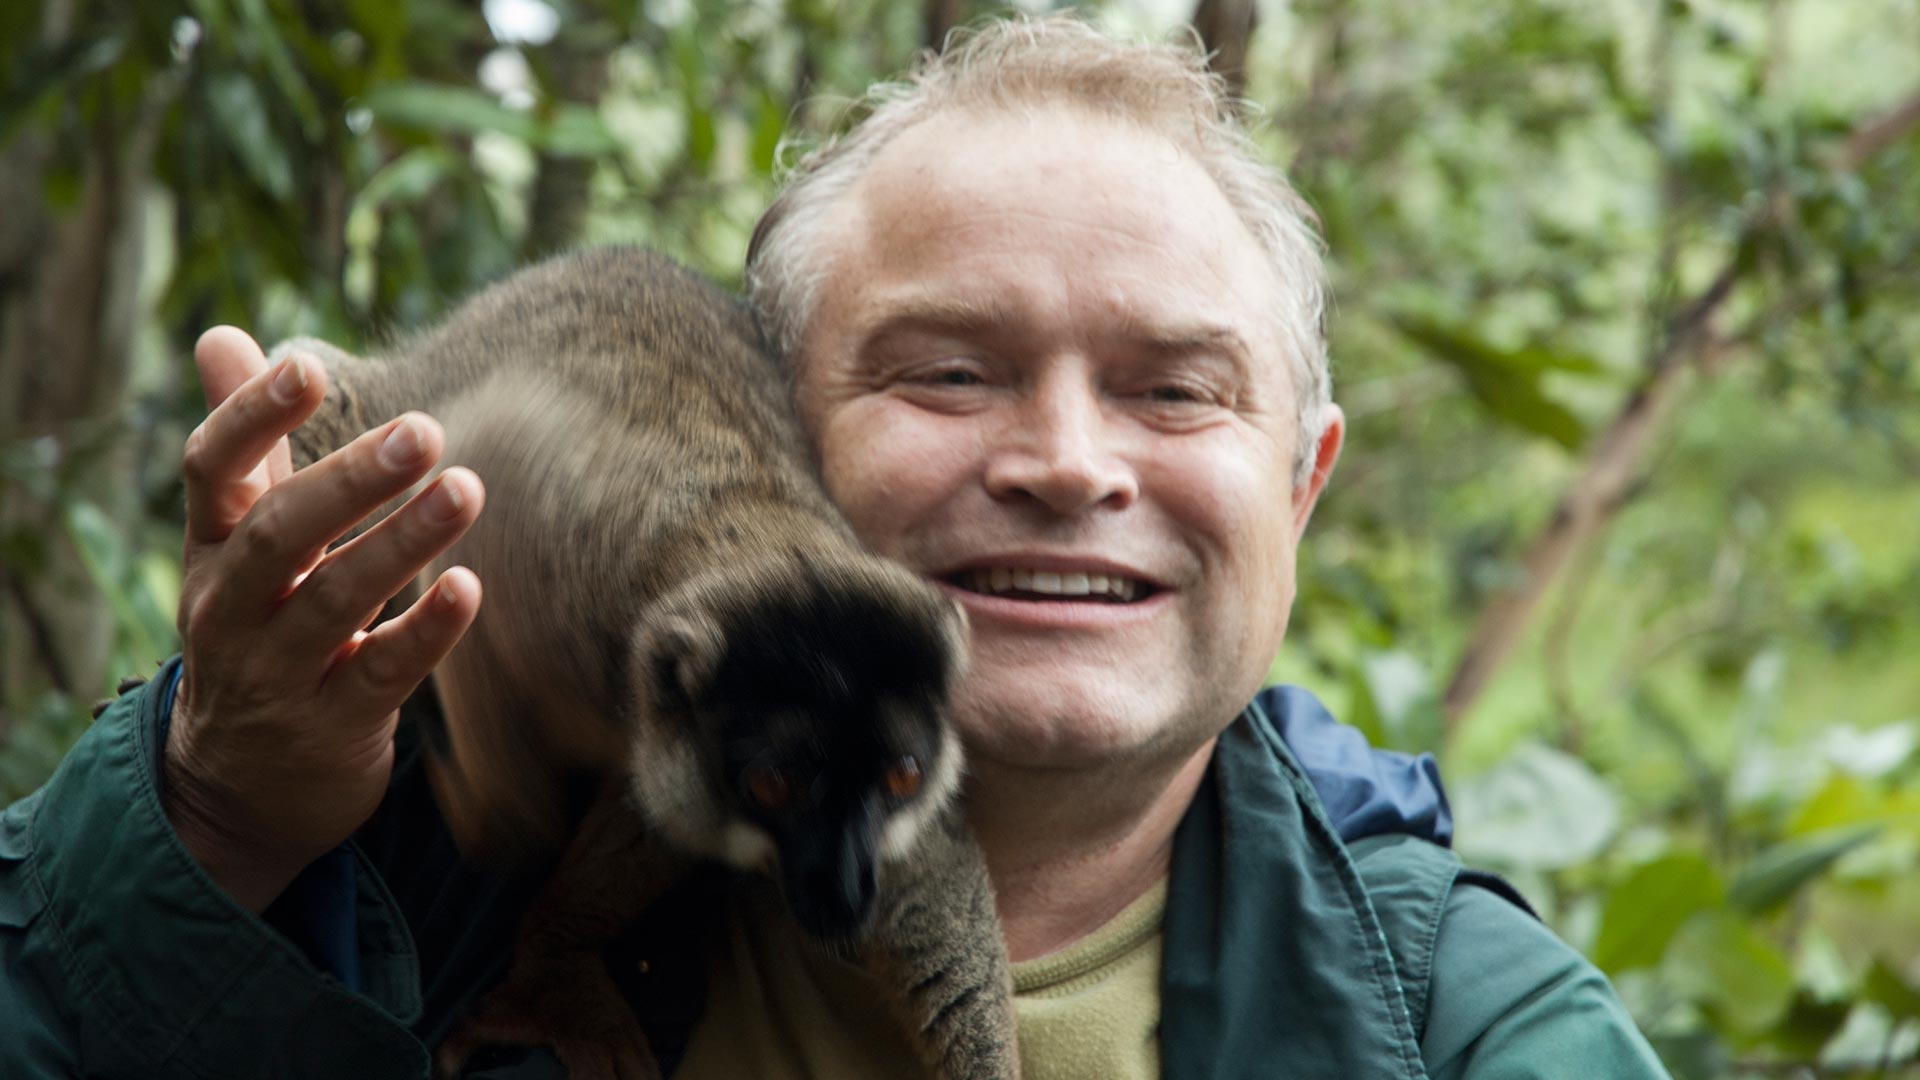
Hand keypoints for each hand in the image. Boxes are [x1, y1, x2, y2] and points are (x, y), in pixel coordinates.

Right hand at [164, 326, 485, 911]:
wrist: (243, 786)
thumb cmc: (260, 629)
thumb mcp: (238, 544)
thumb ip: (247, 447)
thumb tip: (222, 334)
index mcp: (210, 549)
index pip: (212, 471)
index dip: (251, 416)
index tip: (306, 363)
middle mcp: (232, 610)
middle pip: (278, 535)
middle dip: (349, 479)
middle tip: (426, 428)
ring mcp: (278, 674)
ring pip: (335, 601)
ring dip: (404, 542)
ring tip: (468, 488)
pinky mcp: (334, 727)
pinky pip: (382, 673)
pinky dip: (426, 630)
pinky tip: (470, 587)